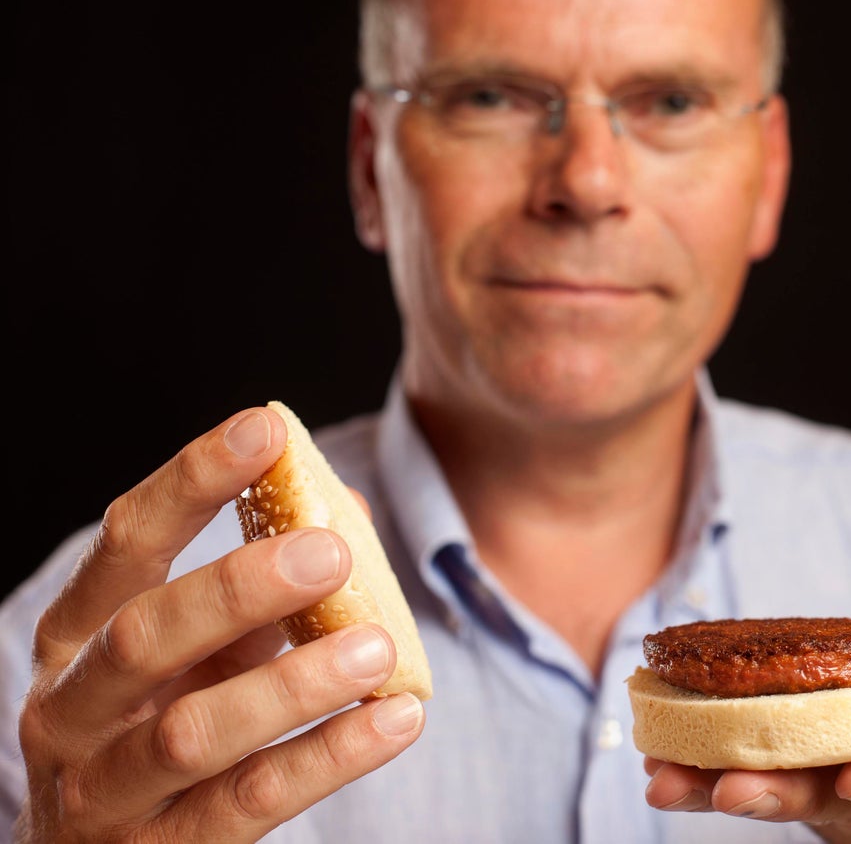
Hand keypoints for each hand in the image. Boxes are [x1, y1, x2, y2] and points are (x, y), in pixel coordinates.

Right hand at [15, 408, 424, 842]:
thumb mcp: (198, 651)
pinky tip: (397, 719)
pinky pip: (249, 804)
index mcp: (77, 636)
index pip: (124, 542)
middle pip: (144, 635)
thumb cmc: (166, 724)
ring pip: (194, 732)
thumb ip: (258, 588)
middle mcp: (72, 711)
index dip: (191, 481)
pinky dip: (328, 758)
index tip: (263, 427)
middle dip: (238, 587)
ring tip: (376, 645)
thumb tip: (345, 505)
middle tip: (331, 551)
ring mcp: (104, 794)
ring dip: (292, 684)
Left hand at [642, 580, 850, 841]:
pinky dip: (704, 776)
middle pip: (837, 802)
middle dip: (784, 795)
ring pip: (783, 798)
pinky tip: (657, 764)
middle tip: (729, 790)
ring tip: (664, 779)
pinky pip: (754, 782)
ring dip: (721, 789)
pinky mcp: (805, 786)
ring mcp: (843, 800)